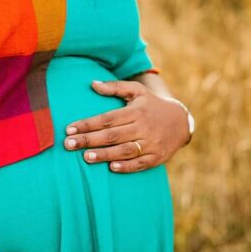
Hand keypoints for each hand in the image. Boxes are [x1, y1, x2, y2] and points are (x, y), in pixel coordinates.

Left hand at [62, 79, 191, 172]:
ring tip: (86, 157)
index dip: (88, 124)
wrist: (181, 121)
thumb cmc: (151, 105)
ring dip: (105, 154)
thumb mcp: (137, 91)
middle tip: (69, 144)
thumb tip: (93, 84)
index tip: (70, 128)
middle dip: (89, 140)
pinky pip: (141, 163)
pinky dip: (127, 166)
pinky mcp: (157, 157)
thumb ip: (115, 87)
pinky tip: (112, 167)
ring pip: (125, 150)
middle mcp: (143, 127)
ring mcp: (151, 143)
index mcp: (135, 111)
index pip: (107, 118)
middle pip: (112, 135)